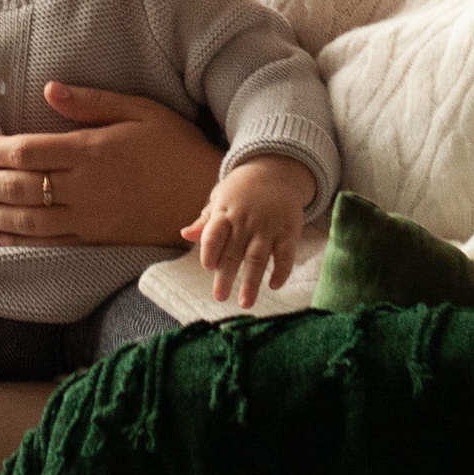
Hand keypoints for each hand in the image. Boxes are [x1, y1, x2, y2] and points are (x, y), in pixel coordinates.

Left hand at [0, 82, 223, 248]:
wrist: (206, 194)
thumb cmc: (175, 146)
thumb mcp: (140, 111)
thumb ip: (92, 102)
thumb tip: (49, 88)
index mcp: (91, 150)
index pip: (28, 151)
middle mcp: (84, 187)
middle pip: (19, 187)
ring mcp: (89, 217)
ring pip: (27, 219)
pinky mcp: (96, 239)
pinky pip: (48, 243)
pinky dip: (16, 242)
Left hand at [182, 154, 312, 309]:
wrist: (276, 171)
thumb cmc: (241, 191)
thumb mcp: (220, 198)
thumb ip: (205, 222)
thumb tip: (185, 234)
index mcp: (225, 213)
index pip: (214, 233)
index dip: (210, 249)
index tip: (208, 266)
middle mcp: (246, 221)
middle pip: (234, 252)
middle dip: (226, 276)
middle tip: (220, 297)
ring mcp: (268, 226)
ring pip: (258, 257)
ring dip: (252, 282)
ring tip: (245, 303)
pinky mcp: (289, 230)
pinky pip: (286, 254)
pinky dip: (281, 271)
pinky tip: (274, 286)